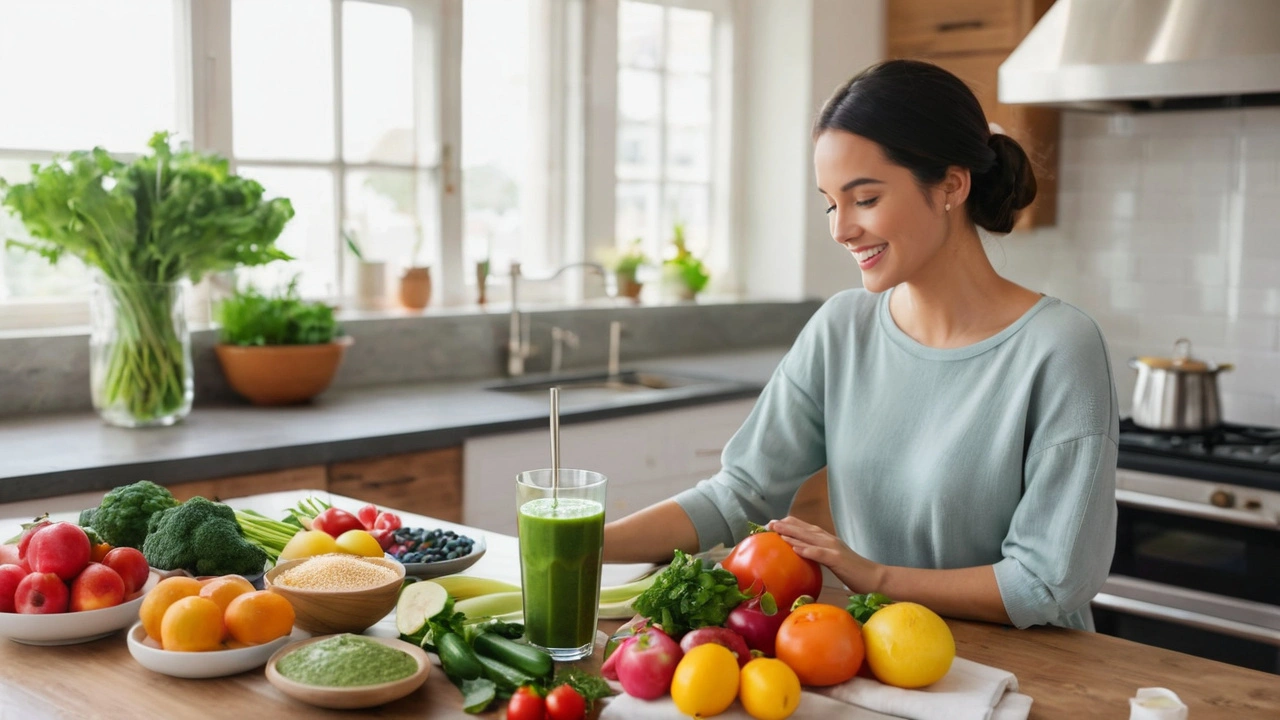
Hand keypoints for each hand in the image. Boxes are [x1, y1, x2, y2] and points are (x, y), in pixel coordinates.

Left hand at [769, 516, 883, 592]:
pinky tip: (795, 548)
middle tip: (769, 523)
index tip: (773, 523)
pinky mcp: (838, 559)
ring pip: (810, 537)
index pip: (806, 528)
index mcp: (828, 540)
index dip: (790, 524)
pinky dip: (807, 549)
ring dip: (792, 533)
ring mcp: (834, 548)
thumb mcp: (834, 560)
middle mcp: (830, 540)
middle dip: (786, 525)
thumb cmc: (854, 572)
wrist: (875, 578)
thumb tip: (803, 555)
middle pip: (805, 529)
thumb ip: (820, 555)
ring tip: (776, 530)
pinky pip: (820, 553)